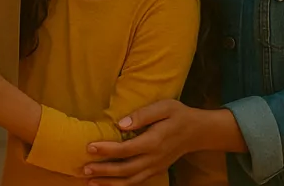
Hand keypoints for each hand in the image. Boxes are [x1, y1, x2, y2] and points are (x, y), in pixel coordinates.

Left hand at [82, 100, 199, 185]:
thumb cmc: (178, 115)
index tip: (89, 147)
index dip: (107, 150)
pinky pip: (137, 181)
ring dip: (110, 183)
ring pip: (131, 180)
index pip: (126, 149)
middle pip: (125, 169)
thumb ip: (142, 115)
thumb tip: (120, 124)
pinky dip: (122, 185)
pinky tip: (108, 184)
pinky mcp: (156, 170)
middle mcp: (154, 158)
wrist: (198, 131)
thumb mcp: (164, 107)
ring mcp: (156, 167)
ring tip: (90, 181)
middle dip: (104, 171)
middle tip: (84, 169)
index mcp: (154, 142)